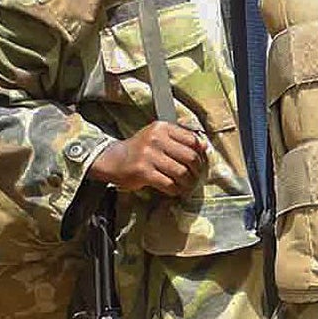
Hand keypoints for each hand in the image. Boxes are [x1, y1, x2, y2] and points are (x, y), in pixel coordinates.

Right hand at [88, 120, 206, 197]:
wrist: (113, 159)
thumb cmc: (140, 149)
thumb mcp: (158, 137)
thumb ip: (180, 139)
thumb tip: (204, 147)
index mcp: (162, 128)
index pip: (192, 139)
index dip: (200, 153)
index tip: (201, 162)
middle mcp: (156, 139)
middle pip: (189, 156)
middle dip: (197, 170)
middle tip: (197, 177)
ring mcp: (149, 155)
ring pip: (181, 172)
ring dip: (188, 182)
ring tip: (188, 186)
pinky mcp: (143, 172)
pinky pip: (168, 184)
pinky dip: (175, 190)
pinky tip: (176, 191)